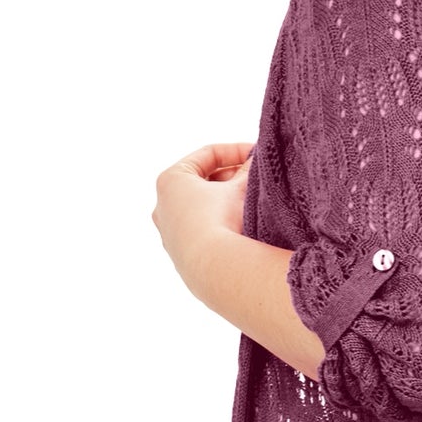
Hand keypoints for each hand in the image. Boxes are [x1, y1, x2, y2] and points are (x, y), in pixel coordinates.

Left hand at [152, 141, 255, 298]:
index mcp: (171, 180)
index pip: (208, 155)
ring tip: (252, 205)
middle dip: (232, 178)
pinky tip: (240, 229)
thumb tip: (258, 159)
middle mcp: (163, 205)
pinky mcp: (179, 255)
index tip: (258, 155)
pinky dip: (218, 225)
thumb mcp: (241, 188)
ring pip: (202, 208)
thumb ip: (250, 169)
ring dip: (225, 202)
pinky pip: (201, 231)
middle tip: (257, 180)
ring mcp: (169, 233)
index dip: (237, 151)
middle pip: (202, 181)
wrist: (215, 269)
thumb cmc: (222, 221)